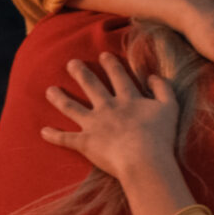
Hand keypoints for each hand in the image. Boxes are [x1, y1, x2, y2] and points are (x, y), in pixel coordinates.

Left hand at [40, 53, 180, 184]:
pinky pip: (66, 139)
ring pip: (72, 107)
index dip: (110, 65)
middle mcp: (108, 108)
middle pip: (91, 86)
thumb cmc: (160, 136)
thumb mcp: (170, 108)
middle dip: (80, 72)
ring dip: (59, 98)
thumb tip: (154, 76)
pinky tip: (43, 131)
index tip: (103, 54)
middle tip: (71, 63)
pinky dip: (53, 135)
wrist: (143, 160)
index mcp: (128, 99)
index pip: (118, 77)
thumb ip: (164, 89)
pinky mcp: (85, 143)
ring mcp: (94, 125)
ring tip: (50, 90)